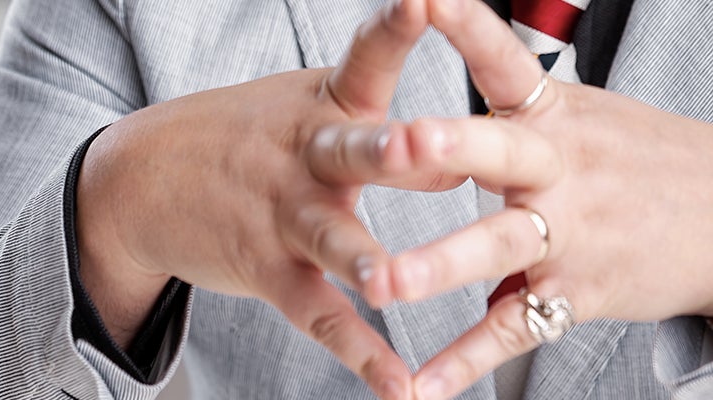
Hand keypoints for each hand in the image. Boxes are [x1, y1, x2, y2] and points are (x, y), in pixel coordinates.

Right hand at [76, 1, 433, 397]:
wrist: (140, 178)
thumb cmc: (243, 139)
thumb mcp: (299, 109)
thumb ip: (373, 126)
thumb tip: (456, 155)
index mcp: (322, 105)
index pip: (365, 59)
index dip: (396, 29)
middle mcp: (305, 157)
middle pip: (353, 150)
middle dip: (392, 149)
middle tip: (434, 142)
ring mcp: (283, 216)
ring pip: (331, 239)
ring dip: (363, 260)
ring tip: (388, 283)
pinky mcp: (268, 271)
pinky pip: (319, 313)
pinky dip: (361, 352)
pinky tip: (399, 388)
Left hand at [306, 0, 712, 396]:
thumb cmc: (638, 161)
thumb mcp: (587, 117)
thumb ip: (517, 111)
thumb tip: (449, 107)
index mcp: (556, 117)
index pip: (506, 62)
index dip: (465, 27)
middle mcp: (561, 169)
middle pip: (501, 151)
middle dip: (450, 145)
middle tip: (397, 141)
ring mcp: (570, 234)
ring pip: (498, 246)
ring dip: (438, 265)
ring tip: (382, 284)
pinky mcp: (574, 294)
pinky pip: (513, 328)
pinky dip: (465, 360)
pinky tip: (420, 387)